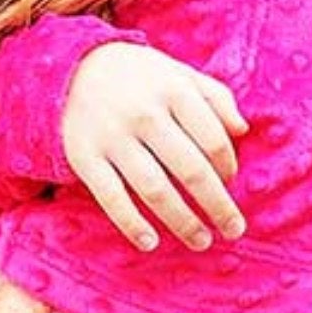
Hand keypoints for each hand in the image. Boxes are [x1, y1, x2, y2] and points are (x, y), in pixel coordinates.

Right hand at [60, 42, 248, 252]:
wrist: (69, 70)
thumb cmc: (138, 78)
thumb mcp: (178, 73)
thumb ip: (215, 96)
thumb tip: (242, 130)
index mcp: (173, 90)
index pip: (213, 139)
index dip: (228, 167)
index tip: (230, 182)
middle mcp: (144, 114)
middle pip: (191, 169)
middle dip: (218, 205)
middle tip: (234, 229)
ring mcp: (112, 137)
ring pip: (155, 189)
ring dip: (182, 221)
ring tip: (201, 241)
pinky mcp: (84, 157)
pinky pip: (111, 197)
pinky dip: (131, 223)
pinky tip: (150, 242)